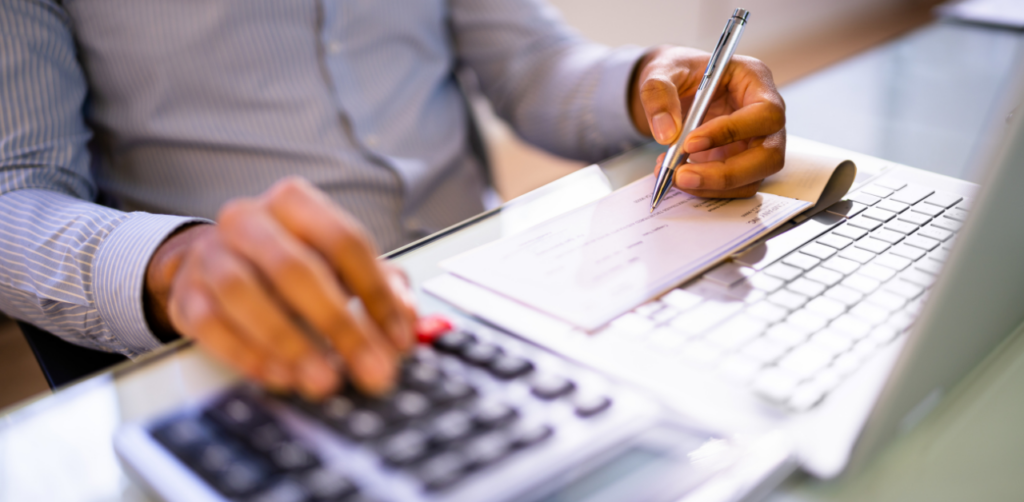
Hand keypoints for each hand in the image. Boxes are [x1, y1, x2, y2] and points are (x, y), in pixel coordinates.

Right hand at [145, 177, 416, 399]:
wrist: (211, 263)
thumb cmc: (288, 263)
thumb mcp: (339, 264)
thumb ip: (381, 284)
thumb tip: (408, 319)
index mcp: (294, 202)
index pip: (344, 241)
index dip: (377, 294)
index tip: (398, 340)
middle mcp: (248, 220)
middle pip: (295, 268)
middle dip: (338, 325)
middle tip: (369, 368)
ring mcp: (211, 255)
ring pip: (245, 294)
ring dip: (290, 343)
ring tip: (323, 380)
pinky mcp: (187, 294)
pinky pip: (211, 325)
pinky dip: (247, 354)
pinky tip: (280, 375)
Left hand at [629, 46, 785, 197]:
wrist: (673, 88)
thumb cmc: (678, 72)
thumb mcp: (661, 71)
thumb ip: (659, 94)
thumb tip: (666, 133)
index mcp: (756, 80)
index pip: (764, 113)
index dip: (731, 132)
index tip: (690, 143)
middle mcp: (764, 115)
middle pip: (769, 156)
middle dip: (726, 174)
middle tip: (682, 175)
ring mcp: (756, 142)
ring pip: (752, 178)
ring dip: (712, 185)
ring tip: (674, 176)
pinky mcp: (741, 162)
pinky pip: (733, 186)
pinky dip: (706, 188)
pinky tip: (680, 176)